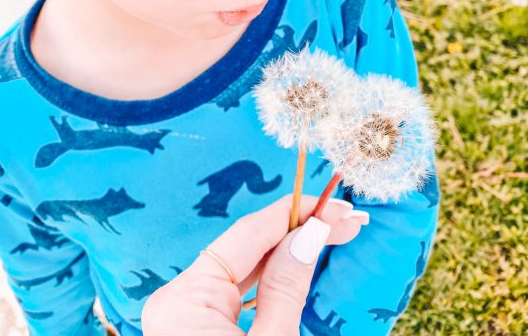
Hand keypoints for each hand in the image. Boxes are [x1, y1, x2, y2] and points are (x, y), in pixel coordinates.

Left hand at [141, 193, 368, 334]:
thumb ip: (286, 286)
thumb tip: (311, 231)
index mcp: (185, 298)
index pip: (245, 236)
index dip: (293, 216)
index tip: (336, 205)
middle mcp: (178, 299)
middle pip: (245, 250)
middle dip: (298, 232)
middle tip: (349, 220)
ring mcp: (185, 317)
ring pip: (243, 271)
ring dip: (288, 253)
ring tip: (334, 235)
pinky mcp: (198, 332)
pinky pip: (237, 296)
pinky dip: (270, 282)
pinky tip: (300, 264)